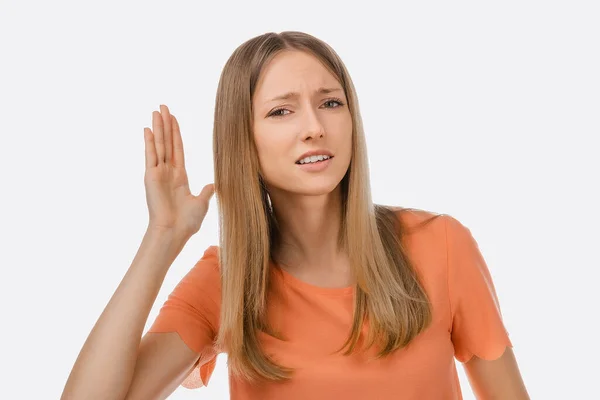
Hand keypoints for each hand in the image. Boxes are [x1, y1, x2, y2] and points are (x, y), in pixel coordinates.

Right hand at [143, 105, 213, 238]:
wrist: (174, 232)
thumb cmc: (187, 223)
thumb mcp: (200, 204)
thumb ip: (205, 192)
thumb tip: (213, 185)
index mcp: (179, 177)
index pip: (177, 149)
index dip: (176, 133)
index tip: (174, 119)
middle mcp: (167, 172)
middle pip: (167, 142)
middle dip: (166, 124)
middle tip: (163, 106)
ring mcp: (158, 173)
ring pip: (159, 145)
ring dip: (158, 127)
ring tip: (156, 111)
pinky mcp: (151, 177)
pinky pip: (151, 155)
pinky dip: (150, 142)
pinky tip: (148, 129)